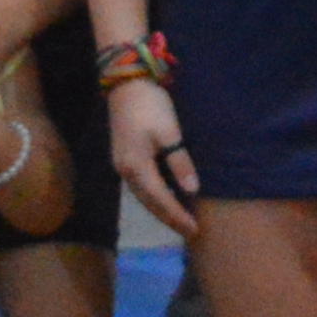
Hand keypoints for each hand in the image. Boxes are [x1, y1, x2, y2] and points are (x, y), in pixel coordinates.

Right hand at [106, 73, 200, 230]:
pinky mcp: (123, 157)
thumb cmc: (150, 106)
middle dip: (169, 219)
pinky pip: (141, 186)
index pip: (161, 200)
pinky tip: (165, 198)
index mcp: (137, 167)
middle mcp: (126, 172)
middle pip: (149, 203)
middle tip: (189, 231)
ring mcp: (122, 165)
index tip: (194, 229)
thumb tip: (192, 190)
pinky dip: (154, 197)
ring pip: (144, 197)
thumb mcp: (170, 132)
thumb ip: (179, 162)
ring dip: (161, 210)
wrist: (126, 84)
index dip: (178, 216)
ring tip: (179, 220)